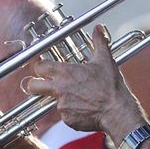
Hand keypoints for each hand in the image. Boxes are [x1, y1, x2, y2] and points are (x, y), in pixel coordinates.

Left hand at [27, 25, 144, 141]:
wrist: (117, 111)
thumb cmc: (110, 86)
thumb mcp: (105, 60)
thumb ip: (99, 42)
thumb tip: (99, 28)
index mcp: (65, 72)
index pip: (39, 67)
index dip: (39, 66)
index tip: (42, 67)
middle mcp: (59, 89)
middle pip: (32, 86)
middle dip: (33, 84)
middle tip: (41, 84)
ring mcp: (62, 106)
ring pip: (52, 102)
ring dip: (61, 99)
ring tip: (78, 97)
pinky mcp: (67, 119)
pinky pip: (65, 115)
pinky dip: (72, 112)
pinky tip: (85, 108)